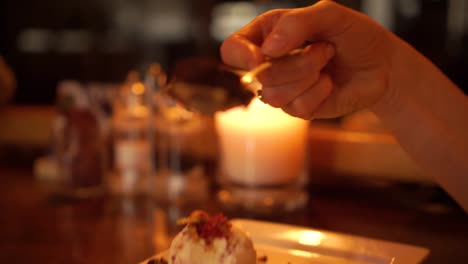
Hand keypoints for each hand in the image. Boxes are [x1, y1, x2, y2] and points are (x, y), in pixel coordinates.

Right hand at [220, 0, 396, 118]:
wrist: (382, 65)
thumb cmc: (354, 35)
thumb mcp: (330, 15)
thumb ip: (297, 23)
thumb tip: (267, 50)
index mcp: (267, 35)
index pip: (232, 49)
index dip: (241, 56)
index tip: (262, 57)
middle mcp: (270, 63)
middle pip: (260, 75)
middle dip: (299, 61)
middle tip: (324, 48)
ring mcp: (283, 89)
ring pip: (275, 95)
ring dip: (309, 75)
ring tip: (327, 63)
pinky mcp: (298, 109)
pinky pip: (297, 108)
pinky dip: (319, 92)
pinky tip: (329, 83)